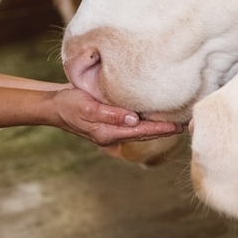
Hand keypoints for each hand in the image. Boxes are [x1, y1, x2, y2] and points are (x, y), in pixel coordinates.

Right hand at [51, 87, 182, 146]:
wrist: (54, 104)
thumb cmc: (68, 103)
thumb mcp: (87, 107)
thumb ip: (110, 114)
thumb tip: (133, 120)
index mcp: (108, 133)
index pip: (140, 131)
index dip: (160, 129)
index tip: (177, 126)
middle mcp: (112, 133)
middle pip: (143, 133)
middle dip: (162, 130)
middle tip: (183, 124)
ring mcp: (110, 128)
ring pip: (138, 129)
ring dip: (155, 125)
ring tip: (173, 119)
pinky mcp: (109, 119)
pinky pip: (131, 122)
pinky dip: (144, 119)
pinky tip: (151, 113)